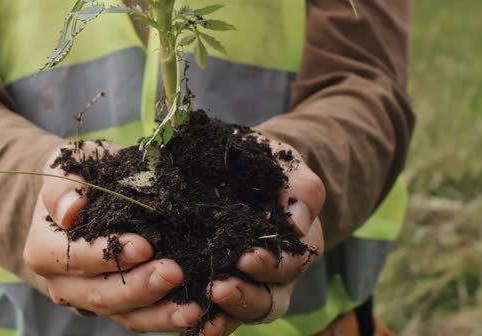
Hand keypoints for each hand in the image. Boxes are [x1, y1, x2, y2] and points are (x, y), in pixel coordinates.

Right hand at [23, 141, 203, 332]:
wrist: (89, 195)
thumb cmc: (82, 177)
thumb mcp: (70, 167)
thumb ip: (64, 186)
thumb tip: (70, 209)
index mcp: (44, 251)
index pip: (74, 259)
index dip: (108, 255)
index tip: (144, 246)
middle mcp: (64, 284)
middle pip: (101, 295)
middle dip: (140, 287)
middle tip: (175, 272)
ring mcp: (93, 300)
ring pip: (125, 315)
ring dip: (161, 314)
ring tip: (194, 306)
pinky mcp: (121, 308)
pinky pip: (145, 320)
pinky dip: (172, 320)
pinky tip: (200, 316)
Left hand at [202, 135, 325, 335]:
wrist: (234, 163)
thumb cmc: (264, 165)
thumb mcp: (287, 168)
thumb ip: (301, 190)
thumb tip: (298, 223)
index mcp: (291, 248)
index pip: (287, 266)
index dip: (270, 266)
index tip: (246, 257)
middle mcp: (269, 277)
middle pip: (264, 301)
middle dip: (243, 297)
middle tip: (218, 288)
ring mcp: (239, 284)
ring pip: (235, 313)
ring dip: (217, 314)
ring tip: (195, 307)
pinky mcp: (209, 285)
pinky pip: (208, 312)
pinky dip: (196, 320)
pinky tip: (180, 320)